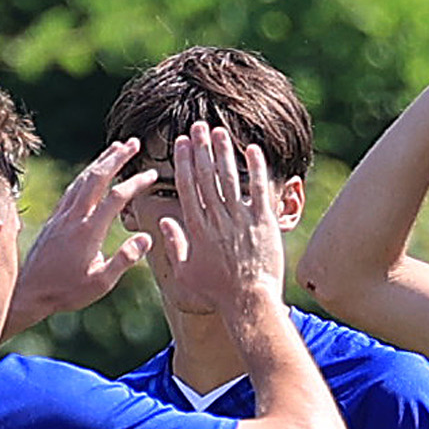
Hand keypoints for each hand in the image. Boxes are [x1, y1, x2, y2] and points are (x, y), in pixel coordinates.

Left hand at [10, 139, 159, 322]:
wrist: (28, 293)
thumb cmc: (66, 292)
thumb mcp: (100, 283)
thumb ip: (124, 260)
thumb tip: (147, 238)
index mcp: (88, 231)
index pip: (116, 197)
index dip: (136, 183)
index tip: (152, 174)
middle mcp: (73, 217)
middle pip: (97, 177)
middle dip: (117, 157)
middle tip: (134, 142)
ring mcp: (61, 216)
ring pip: (82, 179)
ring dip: (100, 161)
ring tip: (117, 148)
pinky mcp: (53, 219)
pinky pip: (71, 189)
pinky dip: (85, 175)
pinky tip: (91, 172)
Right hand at [161, 126, 286, 324]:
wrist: (248, 301)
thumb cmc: (216, 292)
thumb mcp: (185, 273)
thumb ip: (175, 245)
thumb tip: (166, 222)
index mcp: (197, 229)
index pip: (187, 187)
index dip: (184, 162)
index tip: (181, 144)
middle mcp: (216, 218)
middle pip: (206, 176)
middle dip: (200, 149)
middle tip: (197, 126)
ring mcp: (240, 218)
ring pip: (229, 177)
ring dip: (223, 151)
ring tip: (218, 131)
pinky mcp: (263, 221)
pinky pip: (257, 189)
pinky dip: (254, 168)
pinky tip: (251, 149)